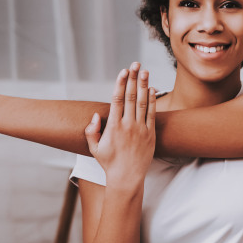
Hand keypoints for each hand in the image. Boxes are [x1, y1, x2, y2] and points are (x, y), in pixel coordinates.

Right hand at [85, 63, 155, 190]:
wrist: (127, 177)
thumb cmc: (109, 163)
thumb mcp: (94, 148)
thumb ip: (91, 131)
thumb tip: (95, 116)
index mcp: (113, 127)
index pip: (117, 100)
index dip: (121, 83)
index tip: (123, 71)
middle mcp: (128, 125)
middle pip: (131, 97)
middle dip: (133, 79)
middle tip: (135, 64)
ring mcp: (140, 129)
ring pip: (142, 103)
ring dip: (144, 85)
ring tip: (145, 71)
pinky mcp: (150, 135)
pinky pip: (151, 114)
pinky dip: (152, 101)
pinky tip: (152, 89)